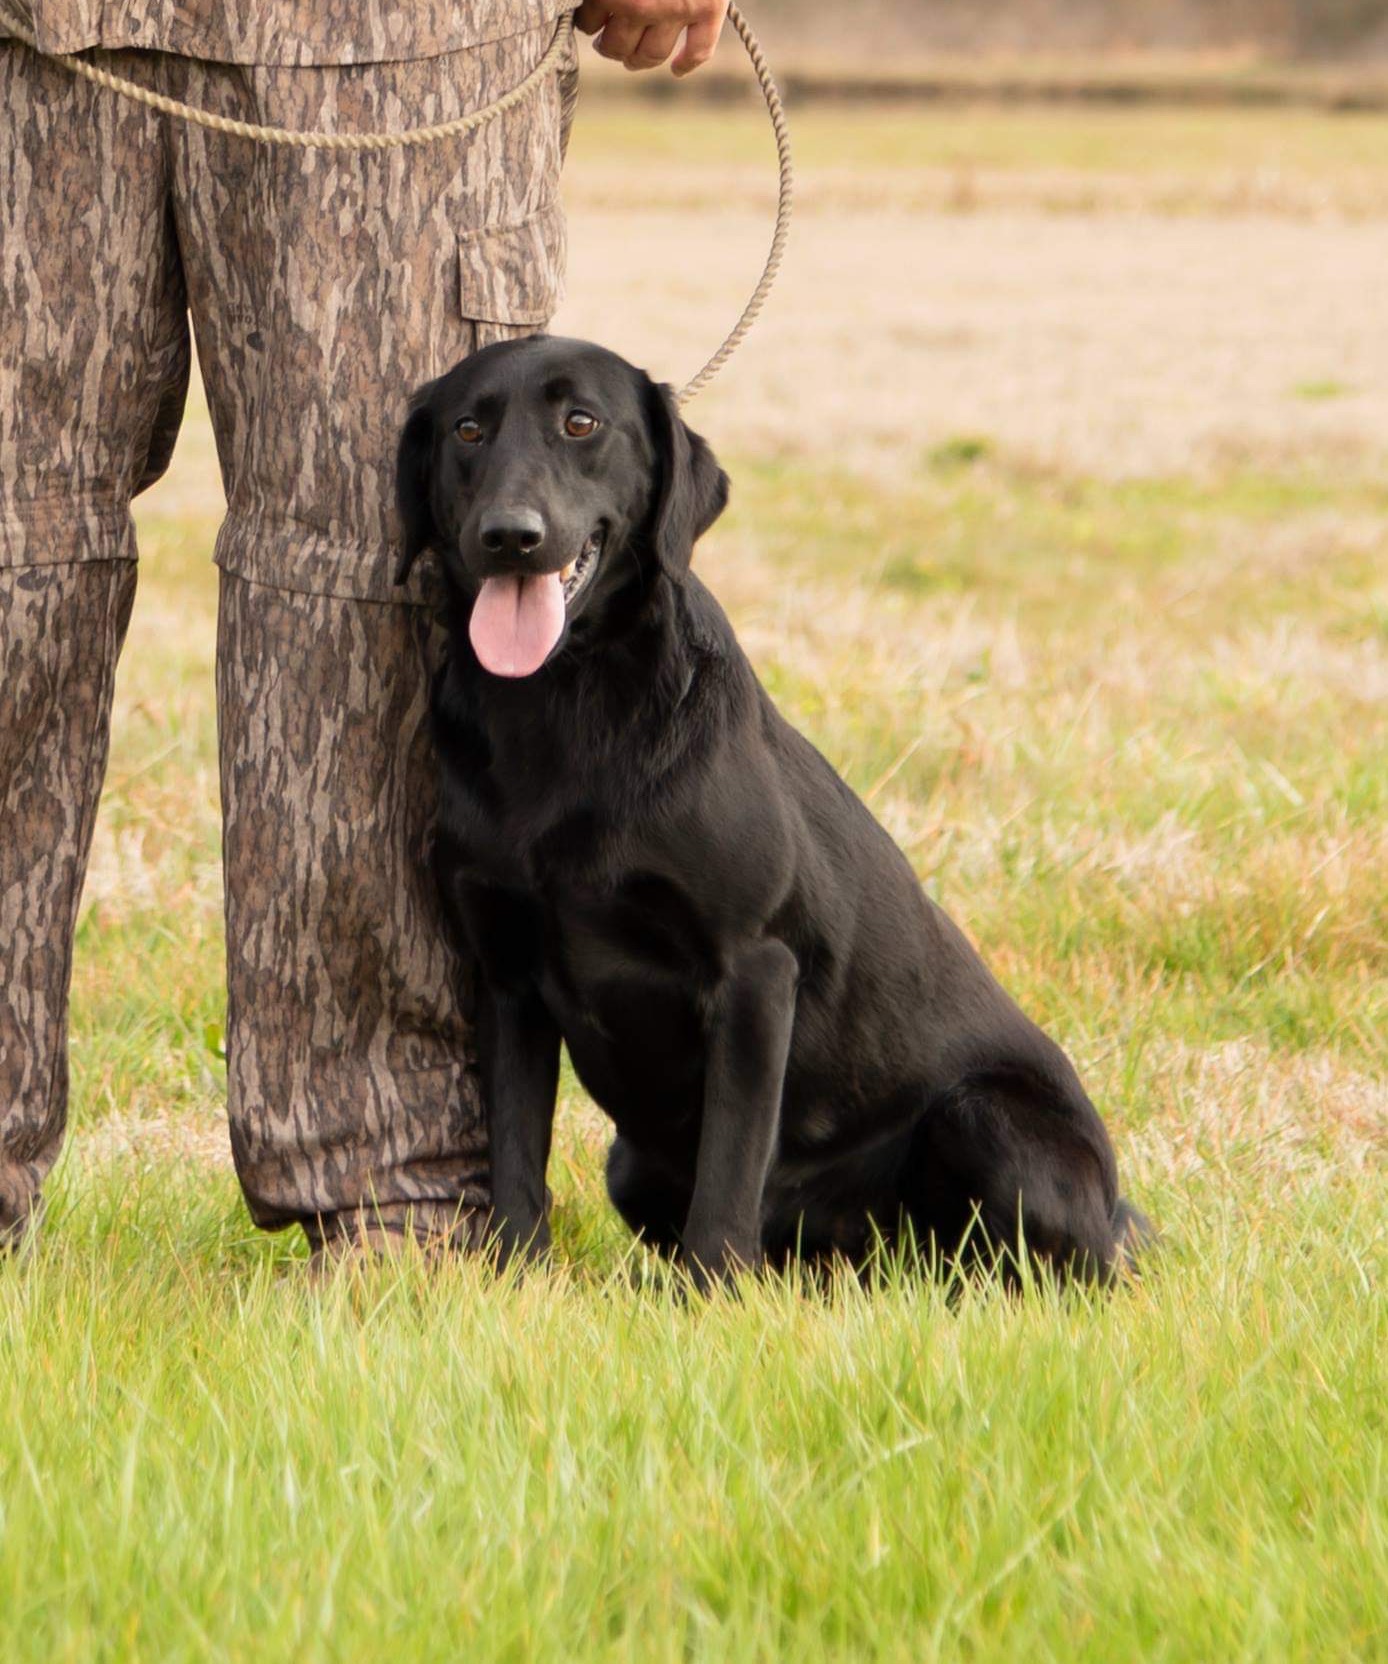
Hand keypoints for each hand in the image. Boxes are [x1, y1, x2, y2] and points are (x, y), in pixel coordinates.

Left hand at [574, 1, 728, 75]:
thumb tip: (585, 5)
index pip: (589, 19)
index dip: (586, 21)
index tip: (588, 20)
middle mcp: (643, 4)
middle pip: (618, 46)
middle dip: (609, 47)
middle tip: (605, 43)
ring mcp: (678, 10)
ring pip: (651, 54)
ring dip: (638, 60)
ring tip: (631, 56)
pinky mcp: (709, 8)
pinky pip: (699, 50)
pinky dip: (688, 63)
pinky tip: (677, 70)